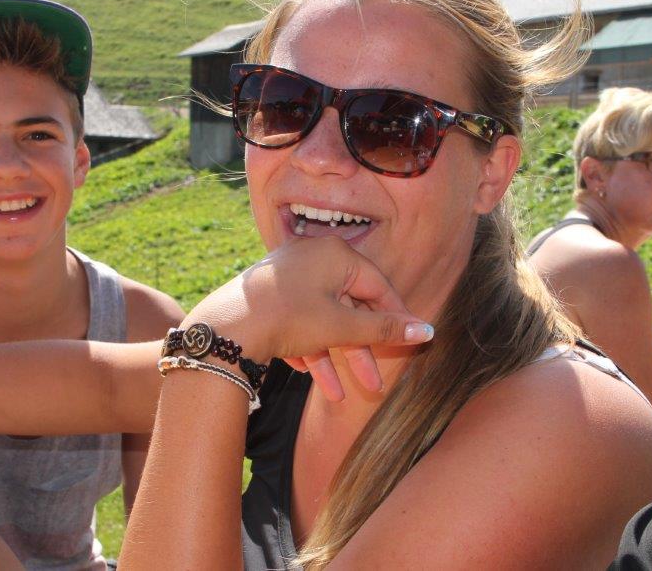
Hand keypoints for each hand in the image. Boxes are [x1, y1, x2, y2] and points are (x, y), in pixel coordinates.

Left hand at [181, 236, 432, 400]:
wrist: (225, 327)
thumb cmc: (288, 318)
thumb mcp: (341, 327)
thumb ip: (384, 330)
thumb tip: (426, 331)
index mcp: (335, 254)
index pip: (378, 286)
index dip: (396, 318)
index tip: (412, 343)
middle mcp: (311, 257)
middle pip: (348, 307)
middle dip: (360, 351)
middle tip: (374, 385)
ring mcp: (287, 275)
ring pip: (321, 320)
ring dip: (331, 358)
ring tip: (339, 397)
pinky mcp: (268, 295)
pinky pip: (296, 322)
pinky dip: (305, 348)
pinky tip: (308, 375)